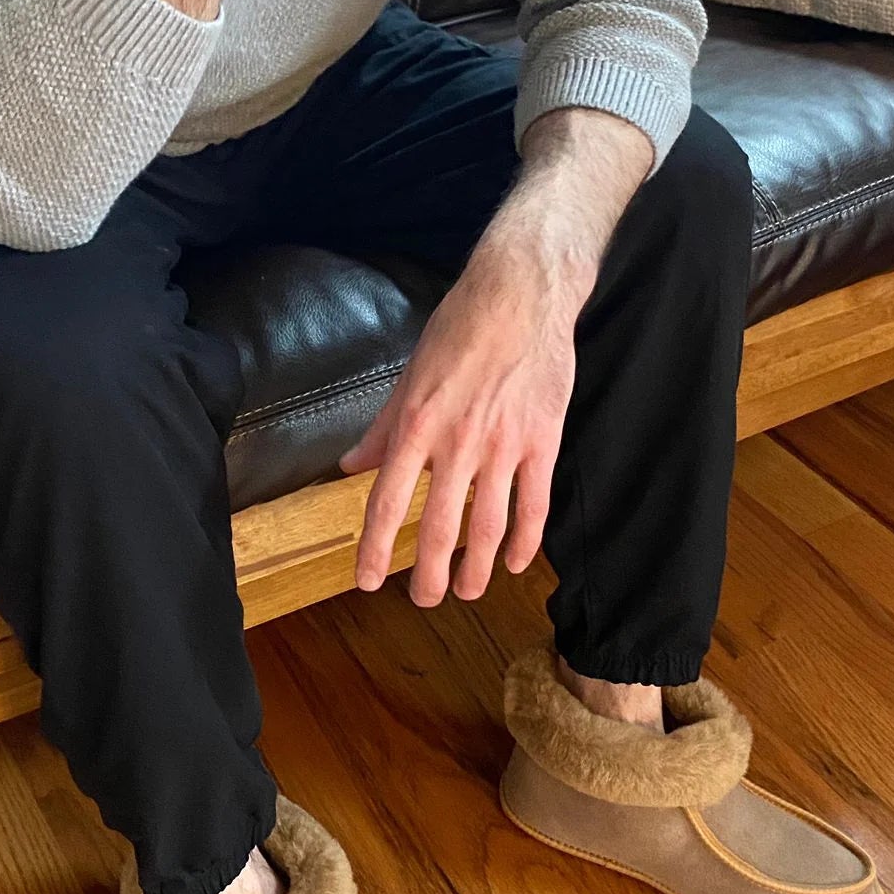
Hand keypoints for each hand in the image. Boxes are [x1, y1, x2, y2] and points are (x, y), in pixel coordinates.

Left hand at [341, 241, 585, 606]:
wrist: (522, 293)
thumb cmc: (461, 327)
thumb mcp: (410, 374)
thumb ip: (383, 428)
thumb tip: (351, 466)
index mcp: (417, 424)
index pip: (387, 501)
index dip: (374, 547)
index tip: (366, 580)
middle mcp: (457, 442)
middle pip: (439, 527)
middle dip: (428, 574)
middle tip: (423, 600)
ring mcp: (504, 445)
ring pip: (489, 525)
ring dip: (478, 568)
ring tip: (467, 592)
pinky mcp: (543, 441)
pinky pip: (535, 503)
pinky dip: (527, 540)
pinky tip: (519, 563)